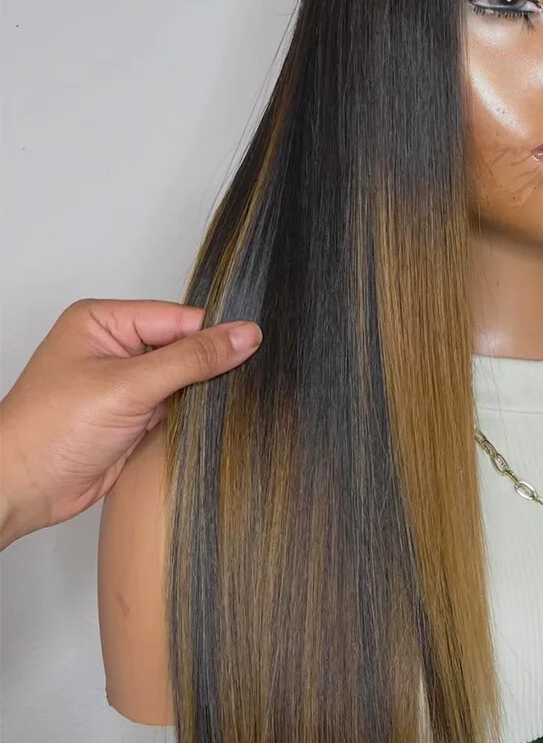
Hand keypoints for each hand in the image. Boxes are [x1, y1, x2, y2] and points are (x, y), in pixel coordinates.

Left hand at [0, 298, 262, 548]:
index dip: (214, 336)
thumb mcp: (129, 386)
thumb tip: (245, 335)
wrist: (20, 491)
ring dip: (202, 392)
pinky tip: (210, 420)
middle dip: (210, 365)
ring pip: (184, 377)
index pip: (179, 318)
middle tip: (246, 378)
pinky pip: (176, 404)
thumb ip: (192, 359)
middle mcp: (114, 346)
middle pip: (184, 345)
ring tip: (227, 402)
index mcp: (105, 320)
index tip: (253, 350)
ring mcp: (124, 382)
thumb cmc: (48, 432)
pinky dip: (193, 414)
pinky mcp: (132, 414)